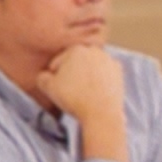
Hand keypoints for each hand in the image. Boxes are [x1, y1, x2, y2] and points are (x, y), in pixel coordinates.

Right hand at [39, 41, 130, 161]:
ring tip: (82, 92)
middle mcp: (94, 50)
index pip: (58, 62)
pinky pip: (103, 75)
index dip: (53, 76)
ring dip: (85, 76)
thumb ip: (42, 77)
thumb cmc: (74, 98)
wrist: (101, 112)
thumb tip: (45, 75)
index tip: (55, 87)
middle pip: (75, 62)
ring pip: (90, 67)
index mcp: (75, 49)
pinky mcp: (119, 71)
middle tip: (68, 90)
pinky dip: (99, 81)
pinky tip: (94, 92)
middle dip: (71, 73)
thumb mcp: (48, 87)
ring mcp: (108, 60)